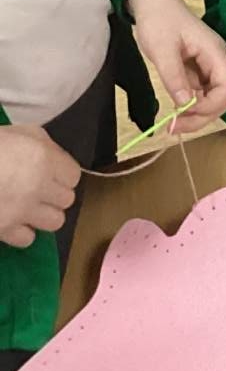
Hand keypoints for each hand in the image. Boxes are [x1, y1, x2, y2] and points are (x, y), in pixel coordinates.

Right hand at [0, 124, 79, 249]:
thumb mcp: (17, 131)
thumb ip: (42, 144)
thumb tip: (54, 157)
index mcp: (43, 159)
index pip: (73, 176)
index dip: (62, 175)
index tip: (52, 173)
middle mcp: (38, 187)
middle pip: (67, 200)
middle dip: (55, 195)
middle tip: (39, 191)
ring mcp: (22, 211)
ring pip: (55, 222)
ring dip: (44, 215)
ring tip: (28, 208)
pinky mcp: (4, 230)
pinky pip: (27, 238)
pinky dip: (21, 232)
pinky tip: (12, 221)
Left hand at [127, 0, 225, 131]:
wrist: (154, 2)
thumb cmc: (159, 20)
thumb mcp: (162, 49)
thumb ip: (174, 76)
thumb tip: (185, 104)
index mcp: (215, 52)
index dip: (211, 105)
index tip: (185, 112)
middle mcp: (217, 61)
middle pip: (222, 98)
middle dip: (202, 116)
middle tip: (173, 127)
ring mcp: (209, 67)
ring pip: (212, 99)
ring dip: (196, 115)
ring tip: (172, 123)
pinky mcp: (198, 71)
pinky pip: (201, 94)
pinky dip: (190, 106)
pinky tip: (173, 111)